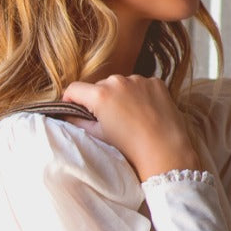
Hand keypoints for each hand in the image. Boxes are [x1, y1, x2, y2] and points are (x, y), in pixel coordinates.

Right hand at [62, 75, 201, 181]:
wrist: (165, 151)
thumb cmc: (130, 147)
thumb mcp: (99, 136)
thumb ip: (77, 123)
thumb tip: (64, 115)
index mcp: (100, 94)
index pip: (74, 89)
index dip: (70, 100)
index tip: (74, 109)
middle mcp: (118, 81)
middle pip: (99, 87)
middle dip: (99, 100)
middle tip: (108, 120)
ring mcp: (139, 80)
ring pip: (121, 85)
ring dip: (120, 96)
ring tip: (130, 118)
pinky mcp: (156, 82)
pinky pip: (141, 85)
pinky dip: (140, 95)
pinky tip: (146, 112)